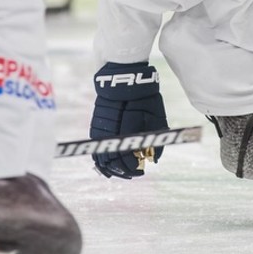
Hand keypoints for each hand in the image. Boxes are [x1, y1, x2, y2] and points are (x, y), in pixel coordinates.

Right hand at [90, 61, 168, 179]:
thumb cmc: (145, 98)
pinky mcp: (96, 127)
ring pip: (101, 158)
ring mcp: (101, 131)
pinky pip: (95, 149)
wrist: (125, 80)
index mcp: (127, 132)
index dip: (134, 168)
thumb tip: (153, 160)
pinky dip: (100, 160)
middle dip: (124, 171)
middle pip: (113, 162)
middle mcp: (112, 133)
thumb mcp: (156, 118)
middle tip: (134, 173)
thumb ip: (155, 140)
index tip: (142, 169)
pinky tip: (107, 165)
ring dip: (111, 168)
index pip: (127, 159)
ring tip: (121, 173)